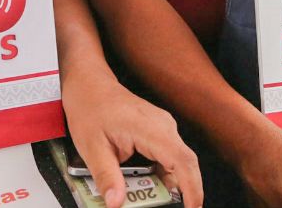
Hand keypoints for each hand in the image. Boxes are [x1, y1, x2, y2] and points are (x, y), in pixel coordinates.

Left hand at [62, 72, 201, 207]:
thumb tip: (116, 202)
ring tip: (145, 198)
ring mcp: (163, 128)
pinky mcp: (159, 133)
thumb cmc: (91, 108)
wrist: (89, 86)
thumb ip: (106, 177)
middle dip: (180, 192)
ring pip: (177, 164)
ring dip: (166, 185)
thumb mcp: (91, 148)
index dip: (192, 188)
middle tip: (161, 205)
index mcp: (150, 128)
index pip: (182, 161)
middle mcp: (163, 126)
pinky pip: (168, 159)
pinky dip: (160, 176)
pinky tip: (144, 184)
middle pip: (184, 165)